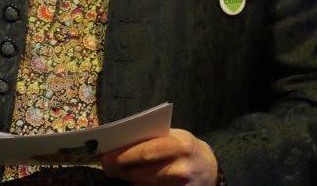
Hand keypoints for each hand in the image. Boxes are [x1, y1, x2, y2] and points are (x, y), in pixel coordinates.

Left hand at [101, 128, 217, 183]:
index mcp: (179, 146)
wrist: (211, 168)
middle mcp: (181, 168)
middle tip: (107, 166)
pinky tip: (137, 181)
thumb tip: (119, 142)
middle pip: (142, 172)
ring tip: (120, 171)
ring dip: (129, 179)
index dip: (123, 156)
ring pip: (144, 185)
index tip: (105, 156)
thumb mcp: (173, 136)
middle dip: (120, 169)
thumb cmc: (184, 148)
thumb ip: (152, 138)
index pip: (146, 152)